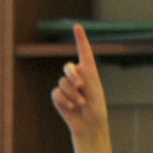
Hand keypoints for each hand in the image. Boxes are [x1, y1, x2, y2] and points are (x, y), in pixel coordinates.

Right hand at [52, 25, 116, 152]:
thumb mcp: (95, 90)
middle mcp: (77, 76)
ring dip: (72, 94)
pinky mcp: (58, 97)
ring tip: (80, 104)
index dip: (80, 39)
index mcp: (89, 71)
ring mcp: (66, 86)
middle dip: (74, 77)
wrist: (89, 125)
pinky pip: (56, 94)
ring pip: (62, 83)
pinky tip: (72, 107)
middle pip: (68, 67)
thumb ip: (87, 77)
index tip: (77, 27)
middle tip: (82, 87)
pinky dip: (64, 101)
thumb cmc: (96, 108)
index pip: (84, 52)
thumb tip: (76, 68)